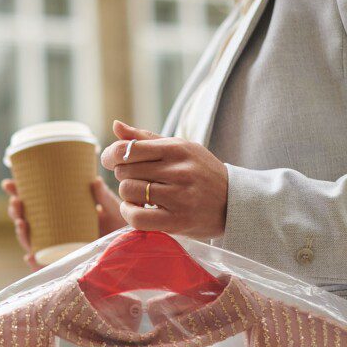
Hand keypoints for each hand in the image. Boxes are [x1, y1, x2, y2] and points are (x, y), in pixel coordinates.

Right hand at [2, 176, 124, 270]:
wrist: (130, 251)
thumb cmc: (119, 228)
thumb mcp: (113, 210)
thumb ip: (104, 197)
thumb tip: (94, 181)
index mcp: (61, 214)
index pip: (34, 202)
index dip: (18, 192)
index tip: (8, 183)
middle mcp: (55, 231)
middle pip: (27, 221)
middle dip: (15, 211)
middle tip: (16, 200)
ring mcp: (56, 249)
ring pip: (30, 241)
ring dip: (21, 232)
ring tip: (21, 222)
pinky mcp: (61, 265)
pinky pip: (43, 265)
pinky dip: (35, 261)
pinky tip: (30, 256)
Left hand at [101, 120, 228, 238]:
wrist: (234, 202)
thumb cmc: (200, 172)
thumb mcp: (179, 148)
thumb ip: (146, 138)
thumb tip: (116, 126)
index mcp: (177, 149)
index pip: (128, 149)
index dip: (112, 156)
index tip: (112, 161)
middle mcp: (178, 171)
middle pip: (125, 170)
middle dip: (124, 175)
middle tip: (135, 180)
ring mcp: (179, 197)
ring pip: (128, 191)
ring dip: (127, 195)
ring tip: (139, 196)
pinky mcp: (178, 221)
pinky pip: (137, 218)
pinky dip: (129, 214)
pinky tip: (137, 210)